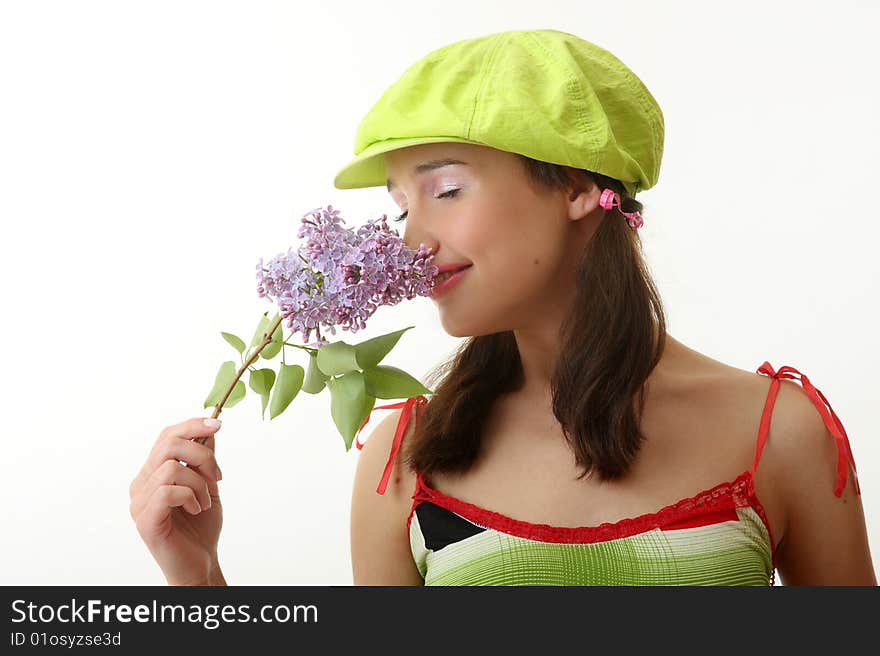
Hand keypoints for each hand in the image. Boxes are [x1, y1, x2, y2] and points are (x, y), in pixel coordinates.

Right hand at [129, 417, 224, 584]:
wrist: (200, 564)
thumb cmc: (201, 528)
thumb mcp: (207, 485)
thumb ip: (203, 459)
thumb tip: (209, 428)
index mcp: (153, 473)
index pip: (167, 437)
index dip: (192, 425)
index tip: (218, 423)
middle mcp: (141, 484)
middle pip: (168, 444)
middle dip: (202, 454)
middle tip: (216, 476)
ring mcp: (139, 502)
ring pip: (172, 467)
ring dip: (199, 483)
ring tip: (205, 501)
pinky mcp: (144, 520)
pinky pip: (168, 491)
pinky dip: (191, 496)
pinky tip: (197, 510)